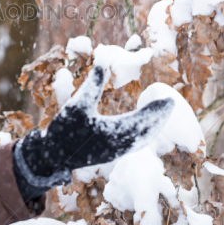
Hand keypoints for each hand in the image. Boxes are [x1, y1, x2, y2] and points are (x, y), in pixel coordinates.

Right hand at [13, 65, 174, 191]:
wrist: (53, 157)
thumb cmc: (64, 132)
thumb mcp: (76, 106)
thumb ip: (90, 87)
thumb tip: (99, 67)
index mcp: (115, 133)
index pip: (144, 119)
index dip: (157, 109)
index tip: (169, 99)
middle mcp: (120, 145)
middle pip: (148, 131)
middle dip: (160, 117)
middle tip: (170, 103)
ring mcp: (116, 151)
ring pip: (142, 139)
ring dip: (153, 126)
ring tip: (161, 114)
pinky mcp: (111, 153)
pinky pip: (134, 144)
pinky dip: (143, 134)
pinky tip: (143, 129)